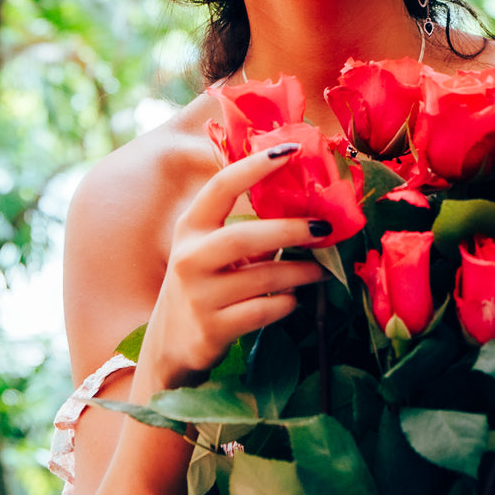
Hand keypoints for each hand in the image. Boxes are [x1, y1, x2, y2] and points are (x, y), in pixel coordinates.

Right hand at [139, 143, 327, 390]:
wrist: (170, 345)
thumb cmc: (203, 285)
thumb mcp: (210, 251)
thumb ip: (246, 230)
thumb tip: (307, 208)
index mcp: (190, 227)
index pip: (221, 186)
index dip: (255, 166)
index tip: (290, 150)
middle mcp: (190, 258)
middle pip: (244, 236)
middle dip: (290, 230)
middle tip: (324, 228)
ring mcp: (199, 296)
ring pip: (261, 277)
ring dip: (300, 271)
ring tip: (323, 269)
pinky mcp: (212, 330)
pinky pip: (262, 311)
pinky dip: (286, 303)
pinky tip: (294, 299)